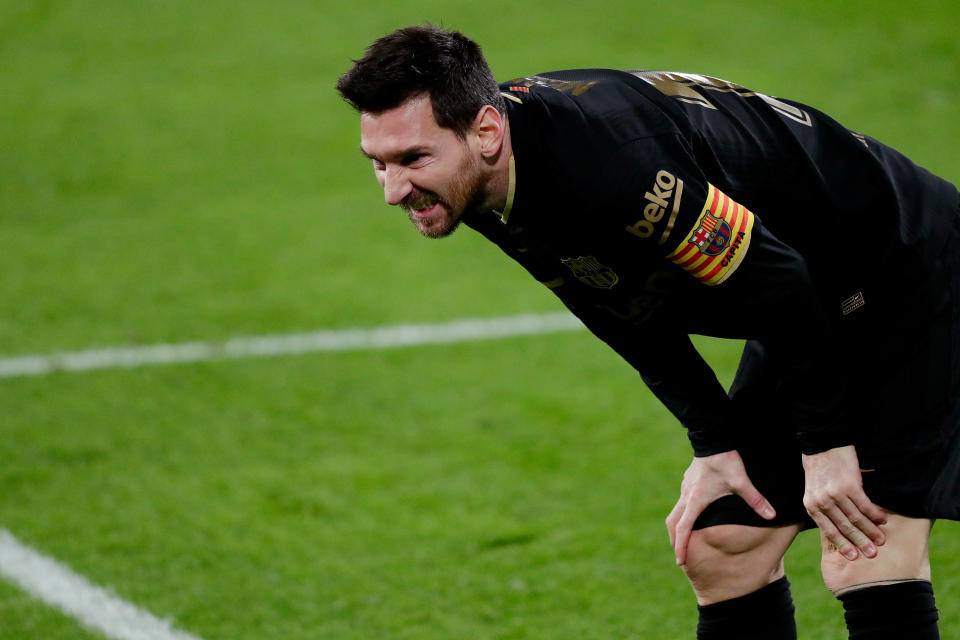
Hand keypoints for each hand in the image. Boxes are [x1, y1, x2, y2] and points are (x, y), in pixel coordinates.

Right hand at [666, 450, 775, 564]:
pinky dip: (683, 515)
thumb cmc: (725, 460)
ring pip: (676, 512)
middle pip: (673, 522)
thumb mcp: (742, 481)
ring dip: (679, 528)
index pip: (684, 528)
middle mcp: (686, 495)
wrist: (713, 437)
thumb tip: (771, 516)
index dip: (682, 546)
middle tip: (681, 557)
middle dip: (676, 540)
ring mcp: (685, 488)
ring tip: (685, 540)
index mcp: (695, 500)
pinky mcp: (688, 482)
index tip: (680, 561)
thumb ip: (756, 500)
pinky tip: (693, 517)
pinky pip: (682, 503)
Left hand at [802, 445, 886, 560]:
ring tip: (881, 540)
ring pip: (856, 518)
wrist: (822, 444)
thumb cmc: (819, 469)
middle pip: (844, 528)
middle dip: (859, 542)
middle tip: (872, 555)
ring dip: (871, 531)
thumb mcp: (813, 490)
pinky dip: (875, 514)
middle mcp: (822, 502)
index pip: (828, 531)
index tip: (853, 557)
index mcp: (810, 506)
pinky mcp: (849, 485)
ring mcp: (835, 494)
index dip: (842, 545)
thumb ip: (823, 508)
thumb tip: (840, 527)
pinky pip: (865, 505)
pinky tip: (883, 520)